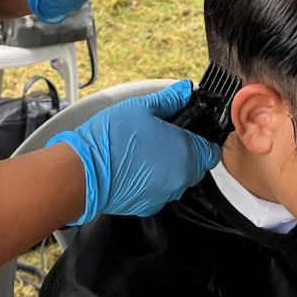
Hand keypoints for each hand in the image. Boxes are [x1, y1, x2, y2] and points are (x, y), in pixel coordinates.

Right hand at [47, 80, 220, 224]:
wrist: (84, 172)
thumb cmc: (112, 139)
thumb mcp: (142, 108)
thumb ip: (170, 100)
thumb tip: (184, 90)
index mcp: (186, 153)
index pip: (212, 151)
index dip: (203, 138)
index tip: (190, 131)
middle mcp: (181, 179)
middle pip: (196, 166)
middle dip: (184, 151)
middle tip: (162, 136)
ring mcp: (165, 195)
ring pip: (177, 179)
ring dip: (168, 166)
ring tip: (144, 150)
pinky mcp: (148, 206)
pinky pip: (159, 191)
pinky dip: (152, 180)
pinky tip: (134, 166)